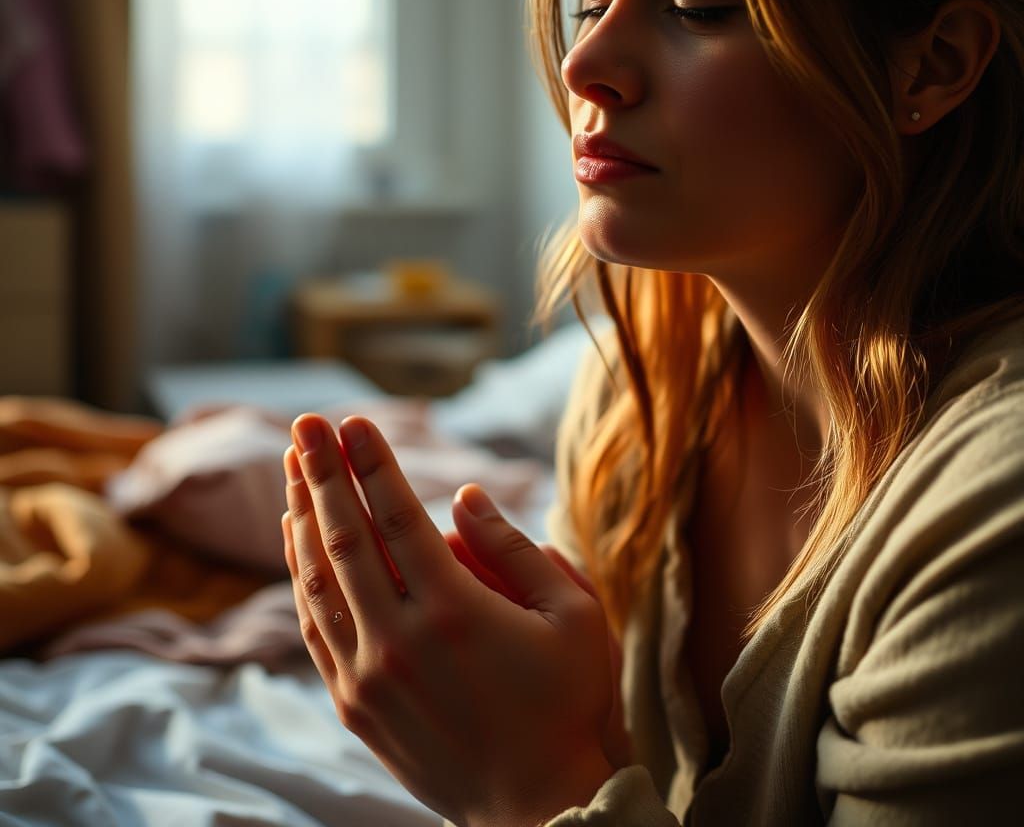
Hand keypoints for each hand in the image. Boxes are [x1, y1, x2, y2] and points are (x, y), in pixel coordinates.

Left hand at [282, 413, 614, 826]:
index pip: (397, 516)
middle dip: (321, 473)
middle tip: (304, 423)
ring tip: (293, 468)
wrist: (536, 805)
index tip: (353, 422)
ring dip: (302, 518)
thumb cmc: (567, 703)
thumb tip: (464, 495)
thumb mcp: (574, 615)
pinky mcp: (353, 704)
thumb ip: (517, 548)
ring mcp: (367, 676)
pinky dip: (300, 576)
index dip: (373, 463)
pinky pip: (314, 625)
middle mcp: (398, 640)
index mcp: (455, 612)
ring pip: (317, 580)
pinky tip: (297, 539)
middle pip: (345, 538)